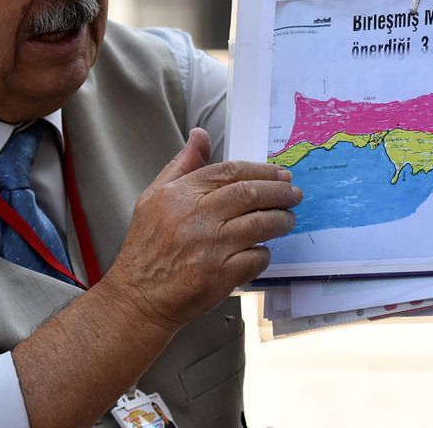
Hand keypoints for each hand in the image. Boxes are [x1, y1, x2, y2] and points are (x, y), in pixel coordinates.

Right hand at [100, 128, 300, 330]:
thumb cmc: (146, 247)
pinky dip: (265, 253)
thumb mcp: (153, 197)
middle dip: (280, 192)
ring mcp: (210, 247)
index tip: (280, 175)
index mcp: (180, 194)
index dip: (261, 170)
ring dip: (281, 220)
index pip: (230, 171)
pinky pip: (256, 258)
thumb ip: (182, 165)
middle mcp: (196, 217)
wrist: (138, 297)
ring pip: (260, 224)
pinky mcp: (220, 276)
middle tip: (293, 194)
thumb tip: (200, 134)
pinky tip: (262, 250)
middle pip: (250, 193)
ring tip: (287, 219)